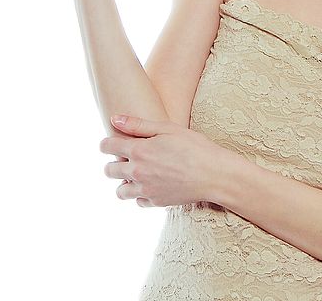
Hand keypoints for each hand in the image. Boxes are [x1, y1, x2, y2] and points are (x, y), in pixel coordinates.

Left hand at [100, 115, 220, 207]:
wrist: (214, 175)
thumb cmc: (194, 147)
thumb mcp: (167, 128)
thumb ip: (138, 125)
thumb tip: (114, 119)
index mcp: (139, 150)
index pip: (107, 146)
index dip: (107, 143)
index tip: (114, 142)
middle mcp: (137, 172)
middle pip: (109, 170)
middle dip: (113, 162)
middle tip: (127, 157)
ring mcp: (146, 189)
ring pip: (120, 191)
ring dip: (124, 181)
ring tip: (138, 173)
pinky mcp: (156, 202)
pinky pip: (138, 201)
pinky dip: (140, 194)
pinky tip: (152, 183)